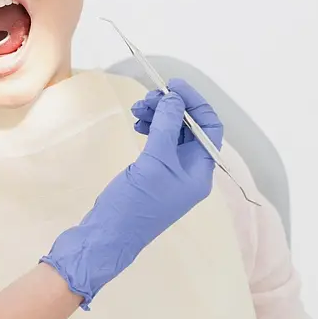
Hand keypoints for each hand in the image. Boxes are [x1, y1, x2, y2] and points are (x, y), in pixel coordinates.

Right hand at [40, 79, 220, 308]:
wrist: (108, 233)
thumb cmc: (135, 204)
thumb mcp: (154, 162)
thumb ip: (166, 128)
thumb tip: (174, 99)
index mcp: (200, 172)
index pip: (209, 128)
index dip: (194, 103)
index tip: (173, 85)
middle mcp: (190, 171)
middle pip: (189, 127)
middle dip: (171, 108)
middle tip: (147, 98)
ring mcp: (171, 173)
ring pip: (172, 132)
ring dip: (158, 115)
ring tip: (137, 109)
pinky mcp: (154, 173)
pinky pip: (159, 141)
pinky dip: (150, 128)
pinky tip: (137, 124)